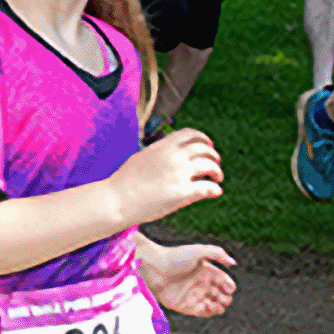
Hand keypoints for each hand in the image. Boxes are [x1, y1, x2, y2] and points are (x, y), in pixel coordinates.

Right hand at [108, 127, 224, 225]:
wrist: (116, 200)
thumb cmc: (124, 181)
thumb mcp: (142, 157)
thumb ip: (160, 153)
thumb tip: (172, 154)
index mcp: (164, 146)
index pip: (191, 134)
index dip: (203, 139)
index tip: (207, 146)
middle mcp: (174, 157)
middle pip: (205, 149)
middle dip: (213, 156)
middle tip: (215, 164)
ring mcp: (179, 175)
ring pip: (210, 166)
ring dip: (217, 172)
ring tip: (217, 179)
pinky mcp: (181, 193)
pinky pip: (207, 188)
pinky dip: (215, 189)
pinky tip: (215, 192)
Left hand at [138, 240, 236, 318]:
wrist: (154, 268)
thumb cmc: (175, 257)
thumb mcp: (198, 251)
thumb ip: (217, 253)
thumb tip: (233, 263)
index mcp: (208, 272)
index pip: (226, 283)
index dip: (230, 287)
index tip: (227, 287)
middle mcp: (203, 285)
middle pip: (223, 297)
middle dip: (226, 298)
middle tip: (220, 296)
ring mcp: (195, 296)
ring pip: (215, 307)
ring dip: (219, 307)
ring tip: (212, 302)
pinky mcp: (186, 306)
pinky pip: (203, 313)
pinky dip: (208, 312)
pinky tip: (206, 305)